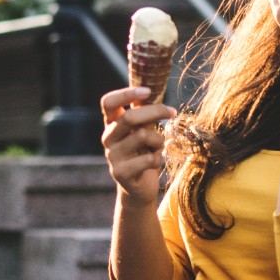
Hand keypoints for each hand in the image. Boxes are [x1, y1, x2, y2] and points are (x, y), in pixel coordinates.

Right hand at [100, 88, 174, 204]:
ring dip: (158, 140)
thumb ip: (144, 116)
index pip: (108, 102)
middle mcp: (108, 138)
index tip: (147, 91)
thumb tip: (155, 94)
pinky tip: (153, 164)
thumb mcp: (143, 132)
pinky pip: (148, 159)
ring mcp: (112, 156)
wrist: (139, 188)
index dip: (126, 94)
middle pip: (129, 117)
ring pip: (143, 136)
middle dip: (155, 111)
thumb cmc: (144, 155)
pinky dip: (157, 159)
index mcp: (111, 125)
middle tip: (172, 111)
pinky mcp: (120, 173)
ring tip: (158, 148)